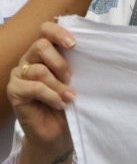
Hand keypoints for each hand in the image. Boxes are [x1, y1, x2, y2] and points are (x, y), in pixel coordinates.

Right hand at [8, 22, 78, 154]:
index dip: (58, 32)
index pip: (45, 30)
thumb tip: (93, 51)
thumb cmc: (69, 103)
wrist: (57, 133)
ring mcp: (19, 75)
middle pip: (40, 45)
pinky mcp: (14, 91)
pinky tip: (60, 104)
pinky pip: (34, 87)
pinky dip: (51, 95)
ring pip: (38, 69)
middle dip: (60, 62)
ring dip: (57, 84)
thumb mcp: (77, 80)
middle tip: (70, 78)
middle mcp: (30, 60)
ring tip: (69, 96)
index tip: (74, 44)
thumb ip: (77, 64)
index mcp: (46, 53)